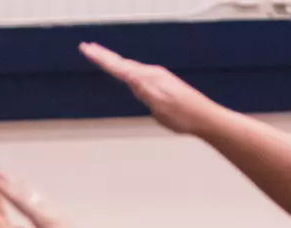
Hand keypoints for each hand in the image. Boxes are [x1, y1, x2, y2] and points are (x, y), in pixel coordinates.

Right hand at [0, 165, 115, 227]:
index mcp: (42, 219)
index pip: (18, 200)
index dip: (2, 188)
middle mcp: (46, 211)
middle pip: (22, 191)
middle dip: (5, 178)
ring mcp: (52, 212)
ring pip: (28, 193)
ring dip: (14, 182)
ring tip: (3, 173)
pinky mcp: (56, 217)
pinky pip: (36, 199)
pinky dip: (25, 191)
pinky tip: (26, 190)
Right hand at [79, 43, 222, 135]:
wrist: (203, 117)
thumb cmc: (183, 115)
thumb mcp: (160, 106)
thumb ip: (144, 90)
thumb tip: (129, 76)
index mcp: (148, 78)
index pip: (119, 66)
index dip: (101, 59)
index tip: (86, 49)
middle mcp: (151, 74)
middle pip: (122, 63)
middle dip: (103, 56)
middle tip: (87, 48)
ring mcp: (156, 78)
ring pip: (128, 67)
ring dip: (113, 61)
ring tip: (100, 55)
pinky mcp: (160, 84)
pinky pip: (136, 72)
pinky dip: (124, 69)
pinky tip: (124, 72)